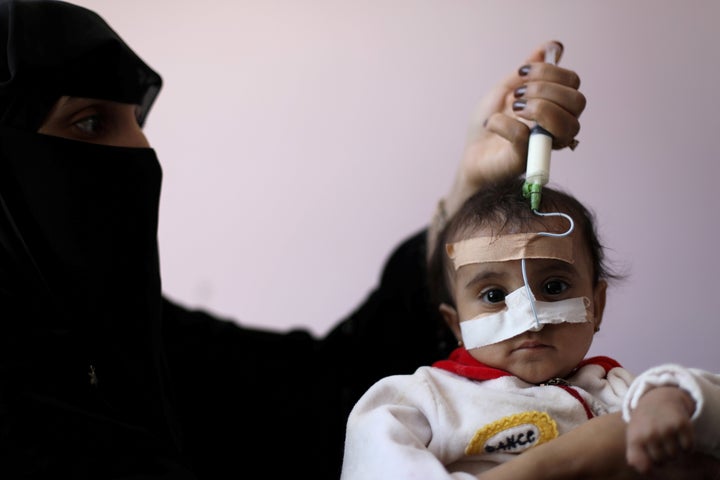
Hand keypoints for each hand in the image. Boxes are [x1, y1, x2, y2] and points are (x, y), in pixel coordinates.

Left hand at [428, 40, 585, 258]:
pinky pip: (525, 136)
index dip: (551, 72)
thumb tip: (551, 47)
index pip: (573, 83)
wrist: (470, 155)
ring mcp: (546, 145)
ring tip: (513, 108)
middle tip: (516, 95)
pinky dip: (505, 124)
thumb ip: (528, 70)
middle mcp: (558, 127)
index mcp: (555, 107)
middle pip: (578, 101)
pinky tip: (493, 123)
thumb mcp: (505, 89)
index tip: (521, 74)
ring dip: (538, 107)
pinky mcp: (527, 161)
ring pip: (567, 123)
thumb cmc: (489, 125)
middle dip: (545, 89)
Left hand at [625, 386, 695, 473]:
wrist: (658, 399)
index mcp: (635, 438)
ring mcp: (666, 428)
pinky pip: (688, 448)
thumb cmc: (644, 423)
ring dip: (675, 451)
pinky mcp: (682, 424)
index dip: (652, 463)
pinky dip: (686, 446)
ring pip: (676, 456)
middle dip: (664, 456)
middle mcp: (650, 433)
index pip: (647, 467)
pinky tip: (679, 436)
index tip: (651, 452)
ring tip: (668, 438)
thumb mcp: (633, 436)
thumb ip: (634, 456)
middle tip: (661, 443)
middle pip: (663, 461)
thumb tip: (645, 470)